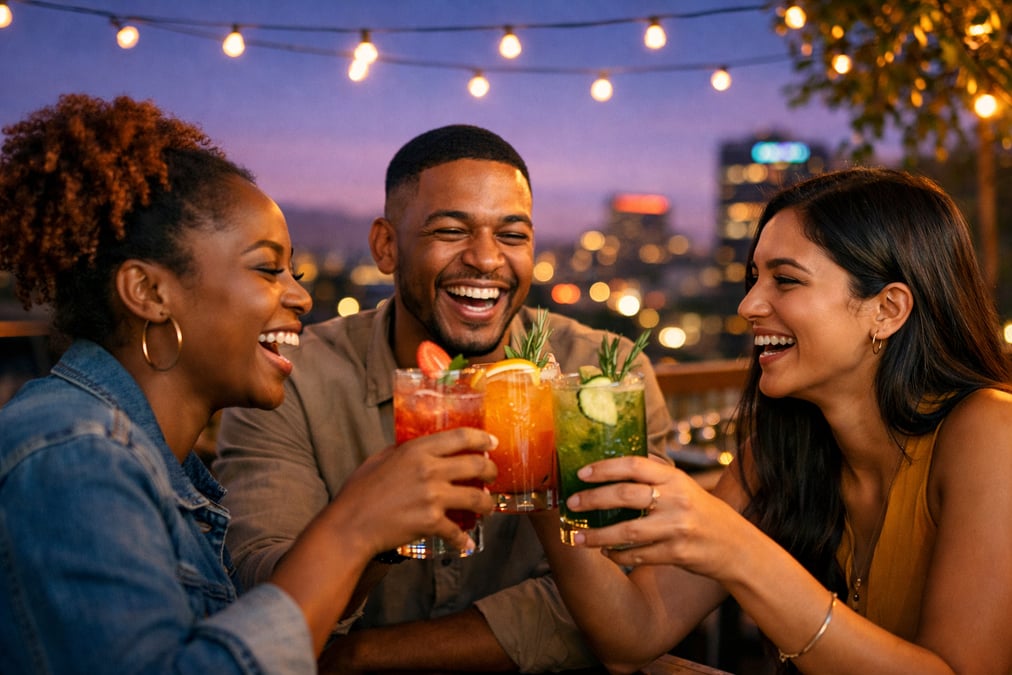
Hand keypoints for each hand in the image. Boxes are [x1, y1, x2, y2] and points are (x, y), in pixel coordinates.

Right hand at [331, 428, 497, 555]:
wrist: (350, 526)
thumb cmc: (360, 492)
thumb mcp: (380, 458)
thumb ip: (403, 450)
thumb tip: (418, 445)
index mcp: (417, 450)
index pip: (460, 437)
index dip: (482, 439)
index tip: (492, 443)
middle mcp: (429, 470)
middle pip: (477, 465)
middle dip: (491, 471)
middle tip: (493, 476)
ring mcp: (432, 497)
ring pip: (476, 498)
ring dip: (487, 504)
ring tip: (488, 507)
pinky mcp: (431, 522)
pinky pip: (457, 531)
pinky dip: (463, 540)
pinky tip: (466, 543)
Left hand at [564, 456, 746, 579]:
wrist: (737, 546)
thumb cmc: (702, 513)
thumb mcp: (684, 487)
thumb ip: (655, 479)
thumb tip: (610, 472)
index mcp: (675, 478)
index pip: (634, 465)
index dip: (605, 468)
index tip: (581, 473)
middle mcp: (676, 500)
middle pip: (626, 495)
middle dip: (593, 499)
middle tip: (571, 503)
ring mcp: (677, 528)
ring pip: (627, 531)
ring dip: (598, 536)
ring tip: (577, 537)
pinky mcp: (677, 554)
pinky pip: (638, 556)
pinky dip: (618, 555)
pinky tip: (606, 553)